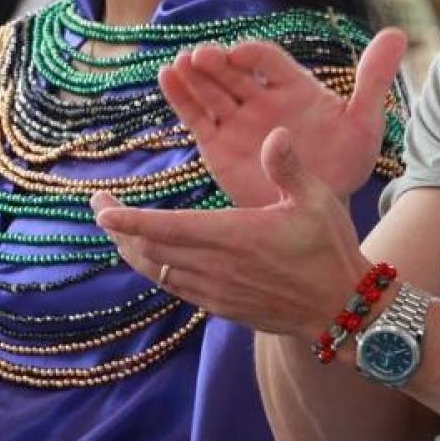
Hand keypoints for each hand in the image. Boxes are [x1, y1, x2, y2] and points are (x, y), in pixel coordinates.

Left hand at [93, 128, 368, 335]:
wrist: (340, 309)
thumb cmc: (329, 249)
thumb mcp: (317, 200)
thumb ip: (288, 167)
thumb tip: (273, 132)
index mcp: (233, 236)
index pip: (166, 228)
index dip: (129, 219)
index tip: (102, 208)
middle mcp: (216, 267)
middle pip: (149, 250)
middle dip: (118, 229)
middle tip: (98, 205)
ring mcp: (215, 291)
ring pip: (157, 272)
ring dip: (131, 250)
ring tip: (116, 230)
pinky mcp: (221, 307)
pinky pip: (175, 287)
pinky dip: (155, 269)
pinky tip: (153, 256)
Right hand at [160, 28, 404, 206]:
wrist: (323, 207)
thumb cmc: (346, 163)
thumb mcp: (364, 121)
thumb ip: (374, 79)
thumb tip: (398, 33)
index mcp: (294, 87)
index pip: (268, 60)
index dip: (254, 54)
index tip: (242, 52)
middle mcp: (261, 98)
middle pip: (234, 72)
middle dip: (217, 63)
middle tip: (202, 55)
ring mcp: (238, 120)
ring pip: (211, 90)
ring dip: (194, 75)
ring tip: (179, 64)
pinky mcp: (218, 144)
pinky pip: (196, 117)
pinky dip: (181, 97)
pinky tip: (167, 77)